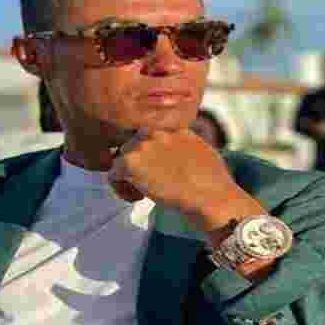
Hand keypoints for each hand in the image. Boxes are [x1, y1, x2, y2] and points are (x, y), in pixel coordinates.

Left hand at [108, 129, 262, 233]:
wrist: (209, 195)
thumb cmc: (212, 181)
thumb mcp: (199, 149)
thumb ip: (181, 144)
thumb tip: (173, 152)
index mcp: (171, 126)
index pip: (148, 137)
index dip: (149, 157)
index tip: (157, 172)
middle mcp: (153, 130)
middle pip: (131, 147)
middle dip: (138, 167)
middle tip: (150, 184)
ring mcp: (140, 145)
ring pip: (120, 160)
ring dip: (129, 178)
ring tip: (144, 193)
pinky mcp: (129, 163)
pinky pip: (112, 176)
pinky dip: (121, 190)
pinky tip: (138, 198)